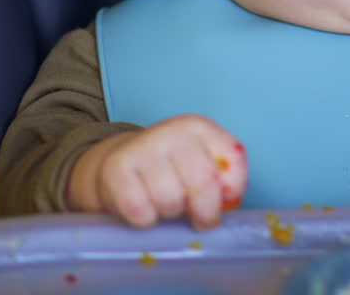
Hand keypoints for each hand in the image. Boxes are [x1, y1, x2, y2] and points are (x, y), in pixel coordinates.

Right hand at [67, 114, 247, 229]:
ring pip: (170, 199)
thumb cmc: (172, 172)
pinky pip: (140, 209)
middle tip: (199, 220)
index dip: (233, 190)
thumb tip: (229, 201)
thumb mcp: (202, 166)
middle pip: (203, 181)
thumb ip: (225, 180)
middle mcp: (172, 131)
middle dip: (205, 211)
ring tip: (166, 206)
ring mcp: (143, 147)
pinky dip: (145, 220)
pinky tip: (144, 210)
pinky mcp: (116, 168)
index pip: (232, 159)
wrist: (122, 164)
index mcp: (200, 128)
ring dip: (171, 214)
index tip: (225, 203)